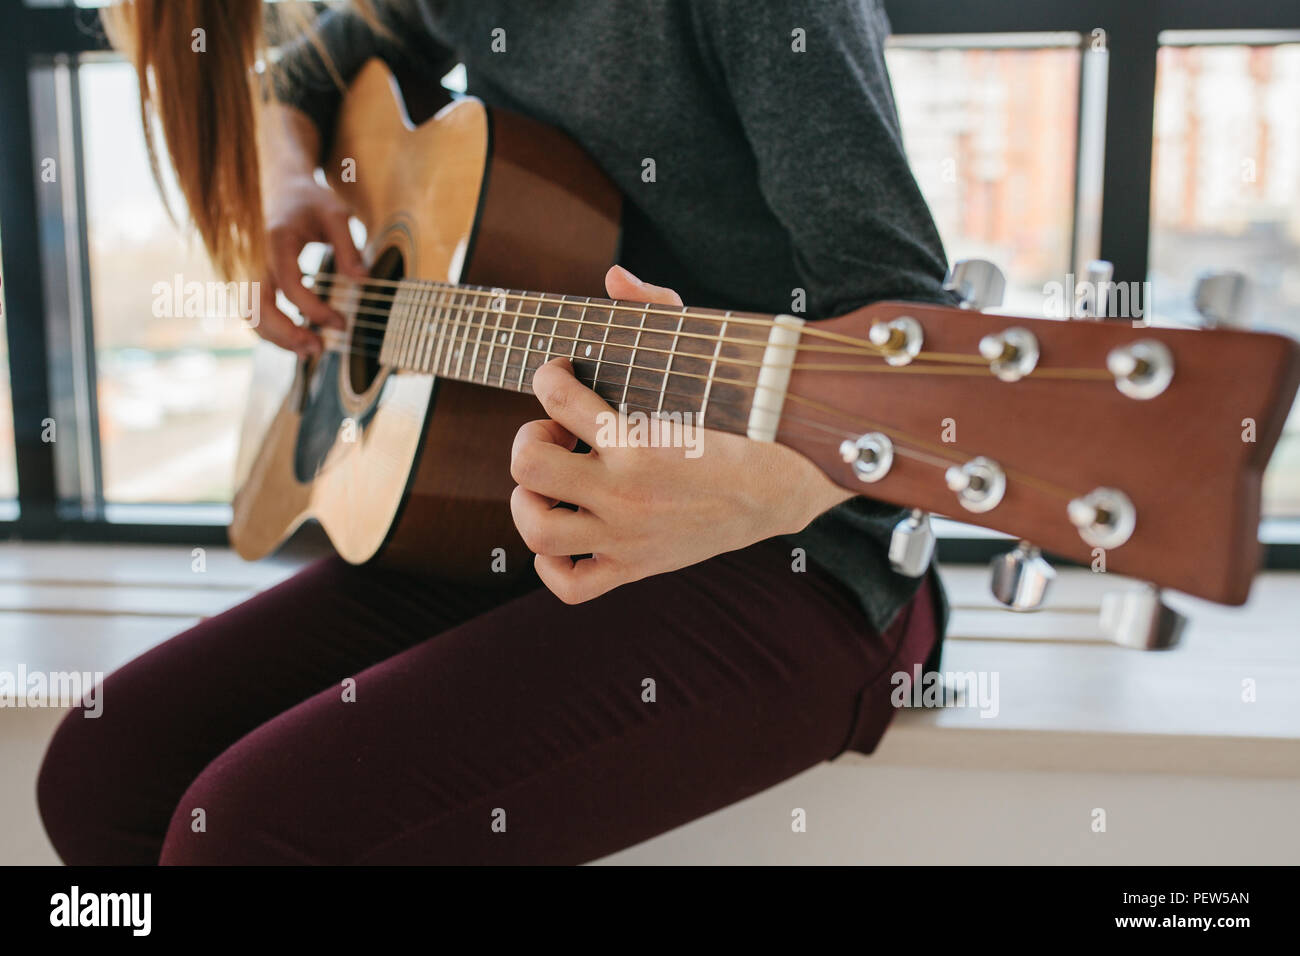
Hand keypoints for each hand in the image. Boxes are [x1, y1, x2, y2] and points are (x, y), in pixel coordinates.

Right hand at [254, 104, 367, 356]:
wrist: (282, 186)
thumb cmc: (311, 200)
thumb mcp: (337, 214)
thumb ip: (349, 247)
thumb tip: (362, 281)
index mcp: (276, 241)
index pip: (289, 285)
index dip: (315, 309)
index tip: (342, 322)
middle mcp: (255, 258)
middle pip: (257, 306)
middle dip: (286, 334)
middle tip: (319, 348)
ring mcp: (249, 270)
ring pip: (250, 314)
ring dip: (276, 338)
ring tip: (311, 351)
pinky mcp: (252, 280)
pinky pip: (254, 311)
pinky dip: (271, 331)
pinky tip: (298, 340)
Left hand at [510, 265, 853, 603]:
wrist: (784, 486)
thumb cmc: (742, 419)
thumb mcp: (704, 359)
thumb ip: (657, 313)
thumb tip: (614, 278)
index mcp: (638, 441)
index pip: (555, 396)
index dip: (548, 376)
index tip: (562, 376)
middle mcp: (625, 494)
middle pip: (527, 467)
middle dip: (530, 441)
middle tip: (559, 436)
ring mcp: (627, 536)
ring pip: (537, 530)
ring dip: (528, 501)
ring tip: (554, 483)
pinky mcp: (634, 567)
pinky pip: (569, 585)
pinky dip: (551, 564)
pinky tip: (567, 532)